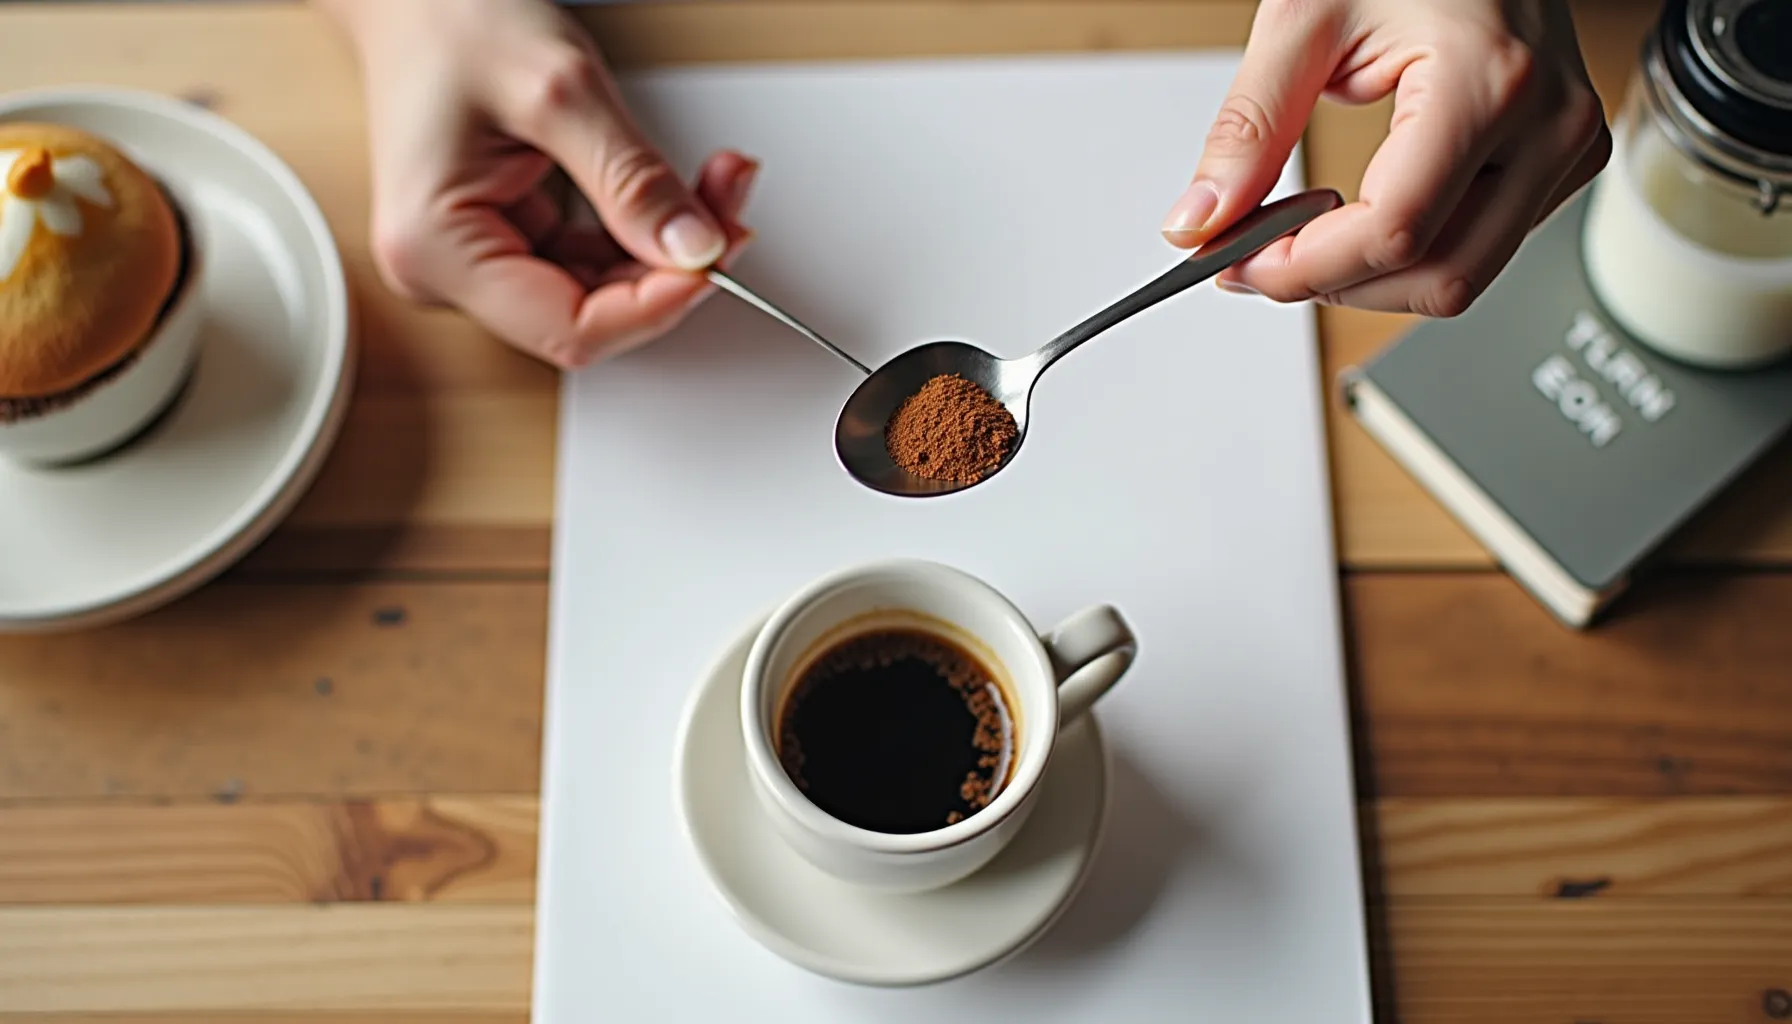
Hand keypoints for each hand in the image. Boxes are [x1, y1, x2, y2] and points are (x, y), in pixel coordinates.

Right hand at [315, 0, 754, 367]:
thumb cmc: (450, 20)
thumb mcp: (560, 90)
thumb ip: (631, 178)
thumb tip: (695, 251)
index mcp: (436, 249)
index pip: (570, 327)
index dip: (654, 305)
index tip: (715, 258)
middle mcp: (448, 271)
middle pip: (591, 314)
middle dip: (671, 270)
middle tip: (730, 208)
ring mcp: (478, 258)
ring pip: (602, 290)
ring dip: (668, 249)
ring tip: (716, 184)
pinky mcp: (506, 237)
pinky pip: (592, 258)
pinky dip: (644, 229)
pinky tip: (680, 194)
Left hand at [1161, 0, 1608, 317]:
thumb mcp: (1304, 19)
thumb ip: (1249, 128)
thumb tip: (1203, 220)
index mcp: (1488, 80)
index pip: (1394, 231)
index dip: (1303, 267)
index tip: (1240, 262)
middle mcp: (1547, 123)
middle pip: (1437, 277)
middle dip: (1334, 284)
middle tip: (1260, 256)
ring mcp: (1566, 146)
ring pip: (1462, 277)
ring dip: (1370, 277)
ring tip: (1308, 230)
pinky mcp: (1565, 160)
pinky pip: (1483, 248)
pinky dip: (1411, 253)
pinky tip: (1365, 212)